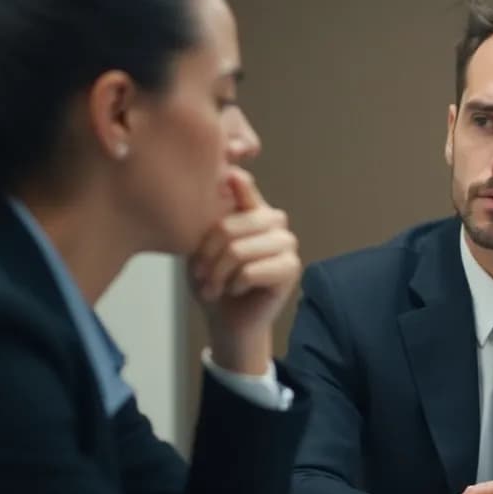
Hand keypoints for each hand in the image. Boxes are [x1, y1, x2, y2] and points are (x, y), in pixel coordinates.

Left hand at [188, 168, 300, 375]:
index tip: (215, 198)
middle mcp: (273, 221)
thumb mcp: (202, 244)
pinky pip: (252, 271)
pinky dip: (235, 285)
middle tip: (201, 275)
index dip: (229, 185)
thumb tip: (233, 172)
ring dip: (219, 274)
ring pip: (239, 250)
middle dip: (208, 256)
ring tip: (213, 287)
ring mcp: (286, 243)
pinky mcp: (291, 268)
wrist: (227, 320)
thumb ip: (214, 213)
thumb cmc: (213, 281)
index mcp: (252, 209)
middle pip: (230, 226)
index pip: (241, 185)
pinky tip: (235, 290)